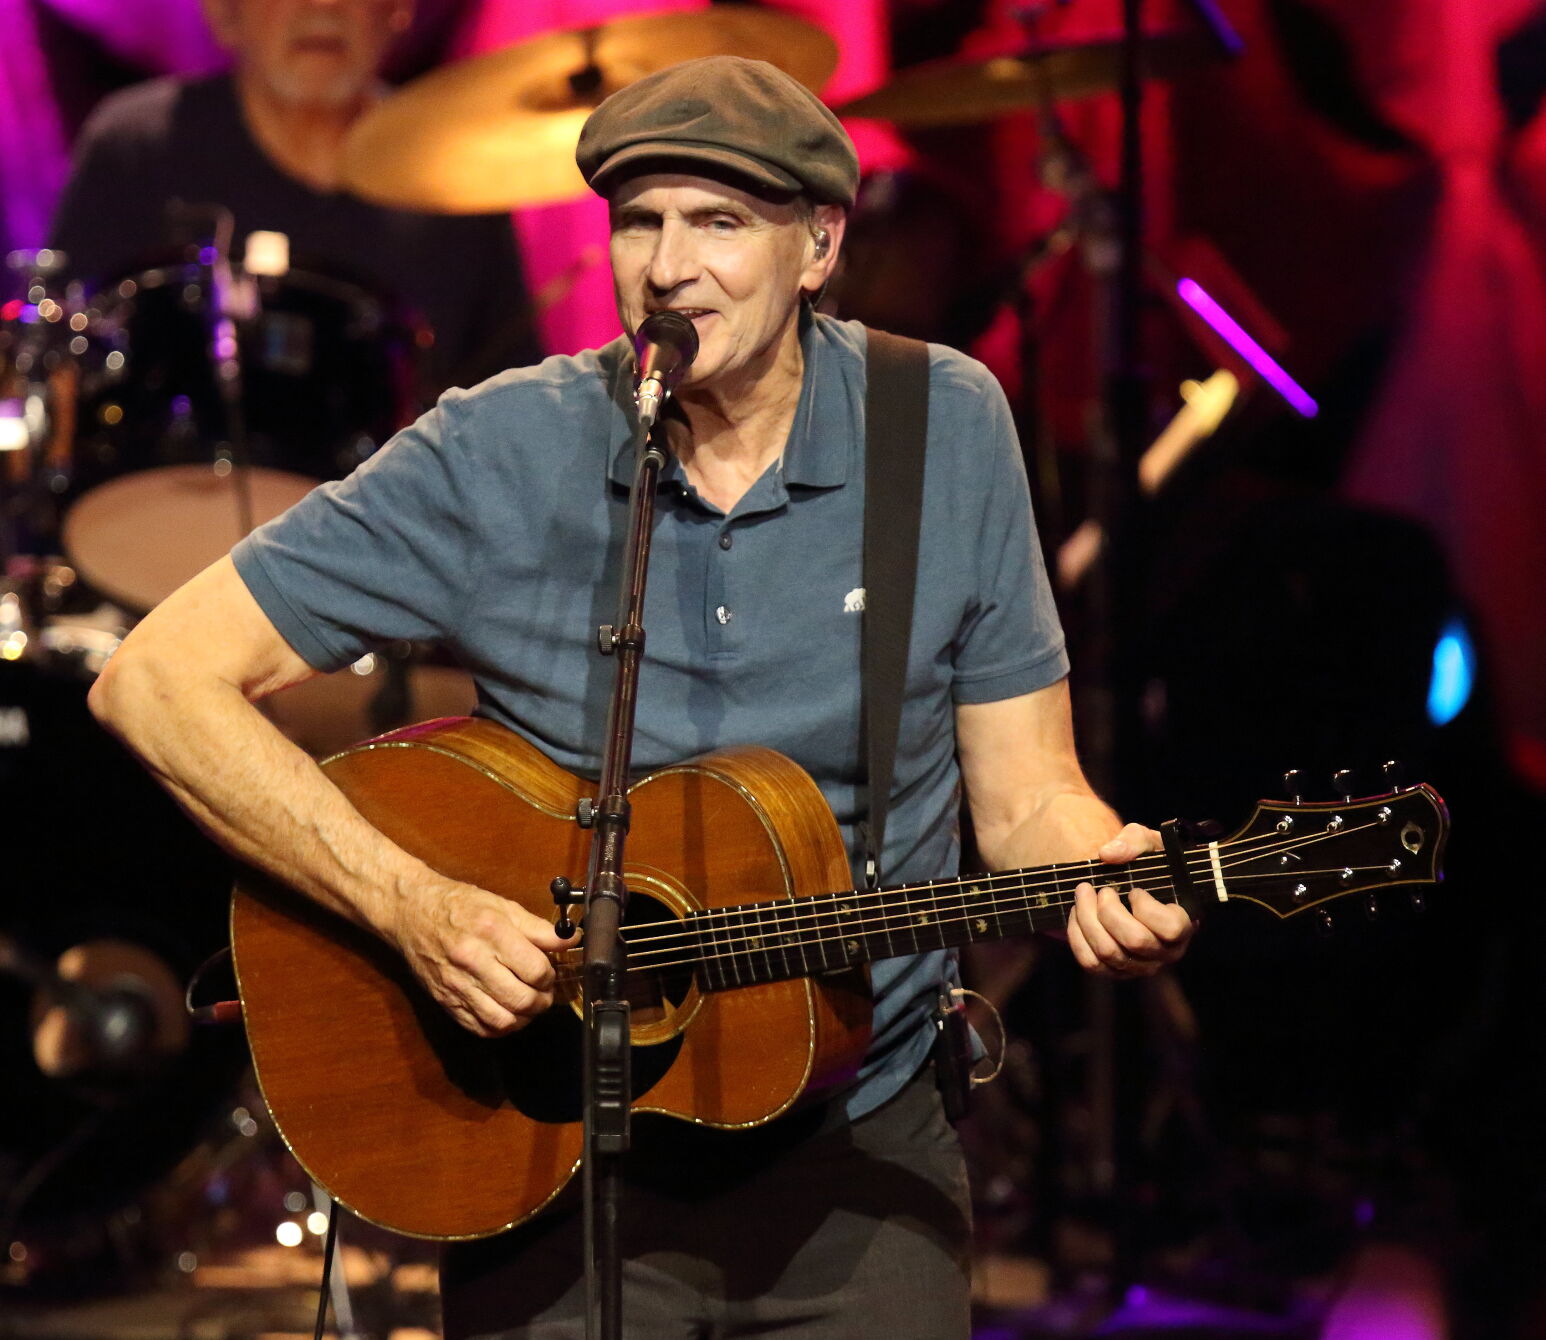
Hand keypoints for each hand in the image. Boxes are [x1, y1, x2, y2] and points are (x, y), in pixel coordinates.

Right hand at [388, 875, 578, 1036]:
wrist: (411, 911)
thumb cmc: (459, 905)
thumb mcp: (502, 906)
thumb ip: (538, 928)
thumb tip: (571, 940)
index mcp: (491, 932)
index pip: (535, 970)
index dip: (550, 976)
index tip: (549, 972)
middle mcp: (473, 961)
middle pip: (521, 999)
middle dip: (542, 1001)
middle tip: (544, 993)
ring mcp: (456, 984)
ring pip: (501, 1020)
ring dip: (523, 1018)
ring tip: (528, 1006)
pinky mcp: (445, 1000)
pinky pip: (478, 1027)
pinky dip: (499, 1027)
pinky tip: (506, 1014)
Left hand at [1067, 822, 1194, 978]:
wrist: (1132, 883)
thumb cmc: (1148, 864)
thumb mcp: (1147, 842)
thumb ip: (1133, 841)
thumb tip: (1107, 854)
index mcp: (1183, 924)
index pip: (1171, 928)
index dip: (1147, 908)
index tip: (1134, 889)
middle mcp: (1166, 952)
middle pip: (1135, 941)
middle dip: (1109, 910)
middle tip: (1101, 889)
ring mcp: (1140, 966)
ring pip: (1109, 953)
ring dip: (1087, 919)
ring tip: (1083, 894)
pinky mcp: (1115, 971)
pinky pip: (1091, 963)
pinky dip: (1077, 936)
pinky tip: (1077, 913)